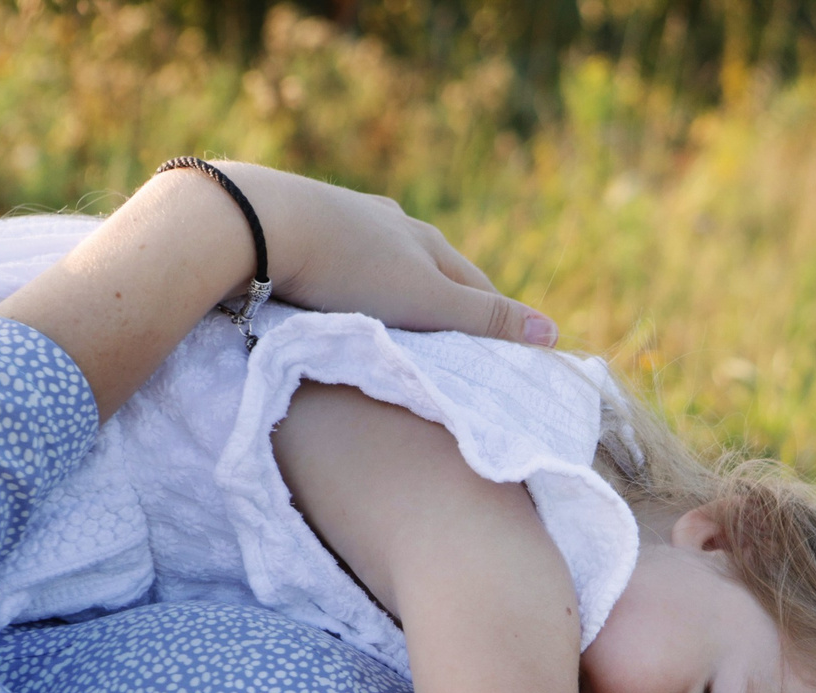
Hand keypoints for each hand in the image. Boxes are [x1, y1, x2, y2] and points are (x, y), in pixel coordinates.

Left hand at [216, 162, 553, 346]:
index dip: (489, 317)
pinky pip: (338, 260)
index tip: (499, 350)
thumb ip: (484, 320)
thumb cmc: (349, 268)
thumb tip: (553, 332)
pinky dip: (350, 282)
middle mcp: (389, 222)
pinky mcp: (301, 227)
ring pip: (383, 261)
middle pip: (429, 268)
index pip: (473, 283)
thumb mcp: (427, 301)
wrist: (263, 224)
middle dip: (443, 300)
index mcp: (424, 239)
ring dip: (394, 290)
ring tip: (396, 321)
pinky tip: (338, 294)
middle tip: (451, 341)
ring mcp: (343, 219)